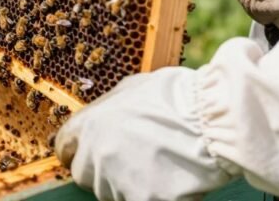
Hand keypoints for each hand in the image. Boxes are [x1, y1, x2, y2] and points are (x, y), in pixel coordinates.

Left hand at [56, 67, 235, 200]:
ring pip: (112, 193)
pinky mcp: (142, 200)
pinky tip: (171, 185)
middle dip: (104, 171)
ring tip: (160, 167)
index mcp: (90, 123)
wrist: (213, 118)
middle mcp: (97, 153)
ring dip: (129, 185)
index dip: (77, 151)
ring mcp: (117, 180)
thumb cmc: (180, 97)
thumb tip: (105, 118)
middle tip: (135, 161)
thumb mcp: (134, 88)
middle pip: (85, 175)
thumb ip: (111, 107)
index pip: (64, 147)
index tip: (87, 154)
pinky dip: (154, 196)